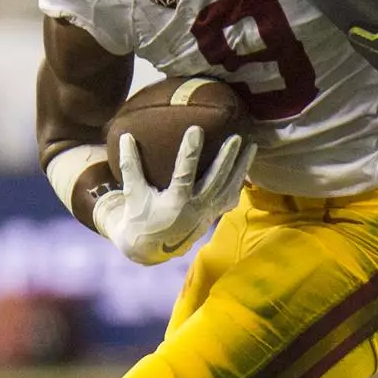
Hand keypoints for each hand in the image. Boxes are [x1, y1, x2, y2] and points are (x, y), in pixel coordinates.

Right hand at [94, 126, 254, 264]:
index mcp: (174, 203)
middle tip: (236, 137)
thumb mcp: (133, 192)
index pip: (185, 174)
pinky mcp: (212, 216)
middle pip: (216, 181)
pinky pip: (230, 198)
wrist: (150, 248)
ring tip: (252, 145)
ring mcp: (206, 214)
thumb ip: (130, 165)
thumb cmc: (139, 216)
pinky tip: (247, 164)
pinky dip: (240, 182)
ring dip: (241, 167)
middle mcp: (194, 209)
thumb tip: (125, 136)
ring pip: (229, 189)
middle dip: (227, 159)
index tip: (196, 129)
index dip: (191, 152)